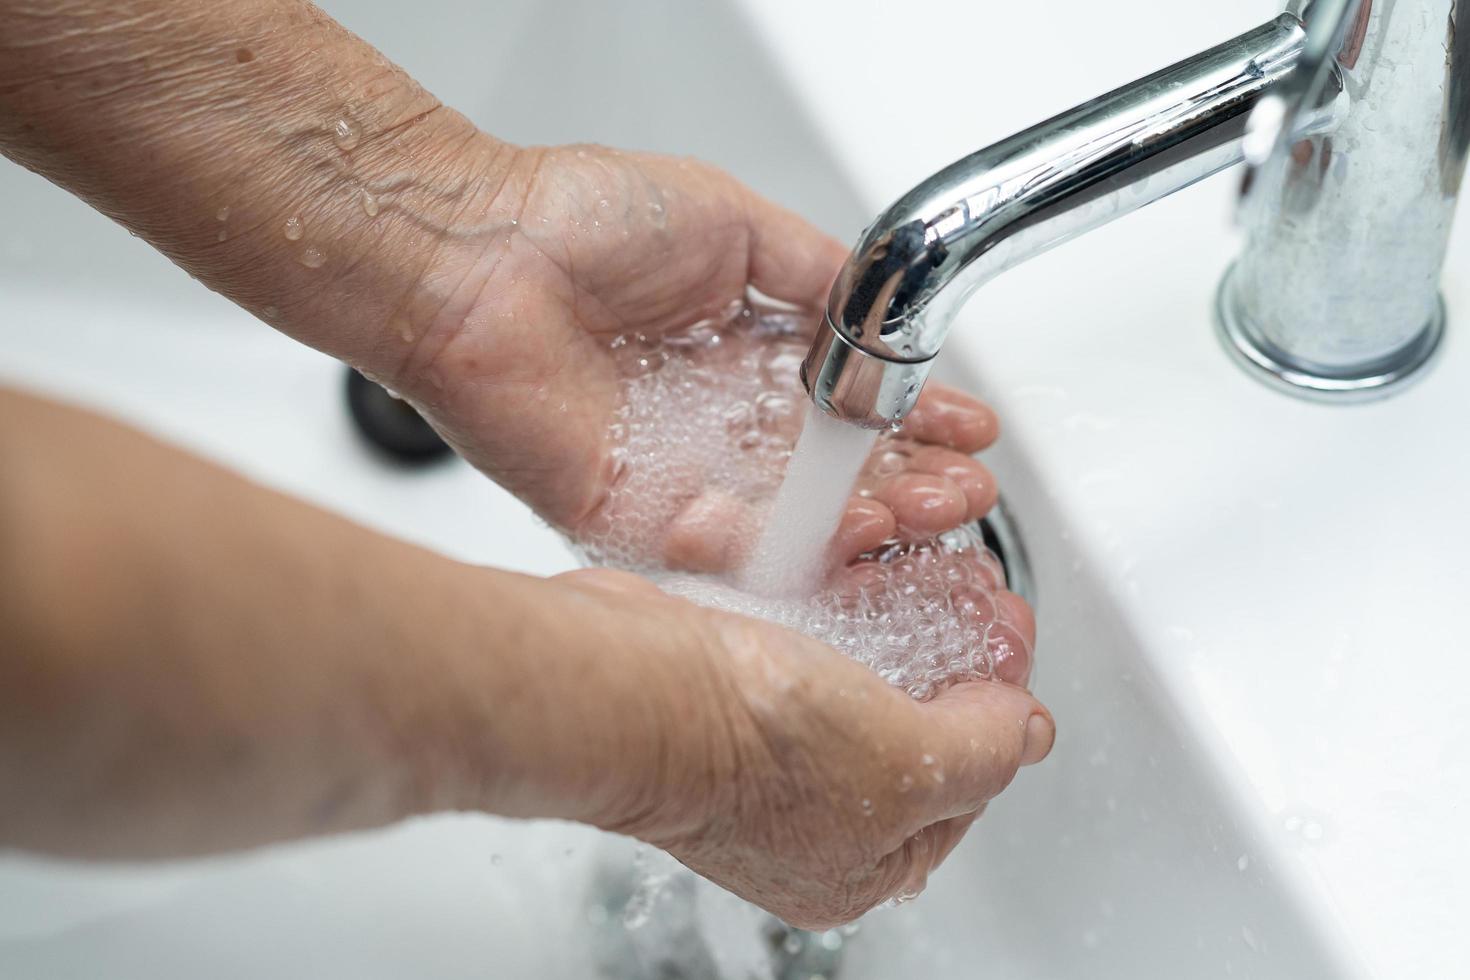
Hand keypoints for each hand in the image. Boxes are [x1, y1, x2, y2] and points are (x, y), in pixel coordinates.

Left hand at [389, 143, 1003, 569]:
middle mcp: (718, 423)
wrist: (480, 253)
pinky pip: (712, 549)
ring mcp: (677, 474)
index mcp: (746, 355)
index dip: (915, 422)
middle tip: (963, 493)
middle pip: (832, 478)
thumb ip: (813, 276)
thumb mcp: (736, 224)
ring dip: (862, 526)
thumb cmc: (583, 221)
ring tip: (920, 514)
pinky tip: (829, 534)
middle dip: (910, 486)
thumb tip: (878, 311)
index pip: (850, 408)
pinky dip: (771, 547)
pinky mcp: (627, 515)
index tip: (969, 430)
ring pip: (789, 523)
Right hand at [551, 570, 1053, 929]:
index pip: (964, 793)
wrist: (623, 687)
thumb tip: (1029, 734)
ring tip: (930, 578)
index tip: (1009, 644)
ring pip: (858, 692)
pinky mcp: (726, 700)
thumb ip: (982, 751)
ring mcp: (762, 763)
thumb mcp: (905, 762)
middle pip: (912, 742)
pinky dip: (839, 621)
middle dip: (955, 669)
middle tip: (980, 606)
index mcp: (856, 868)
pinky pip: (804, 659)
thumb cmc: (741, 746)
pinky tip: (858, 581)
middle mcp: (807, 825)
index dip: (1001, 713)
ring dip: (901, 634)